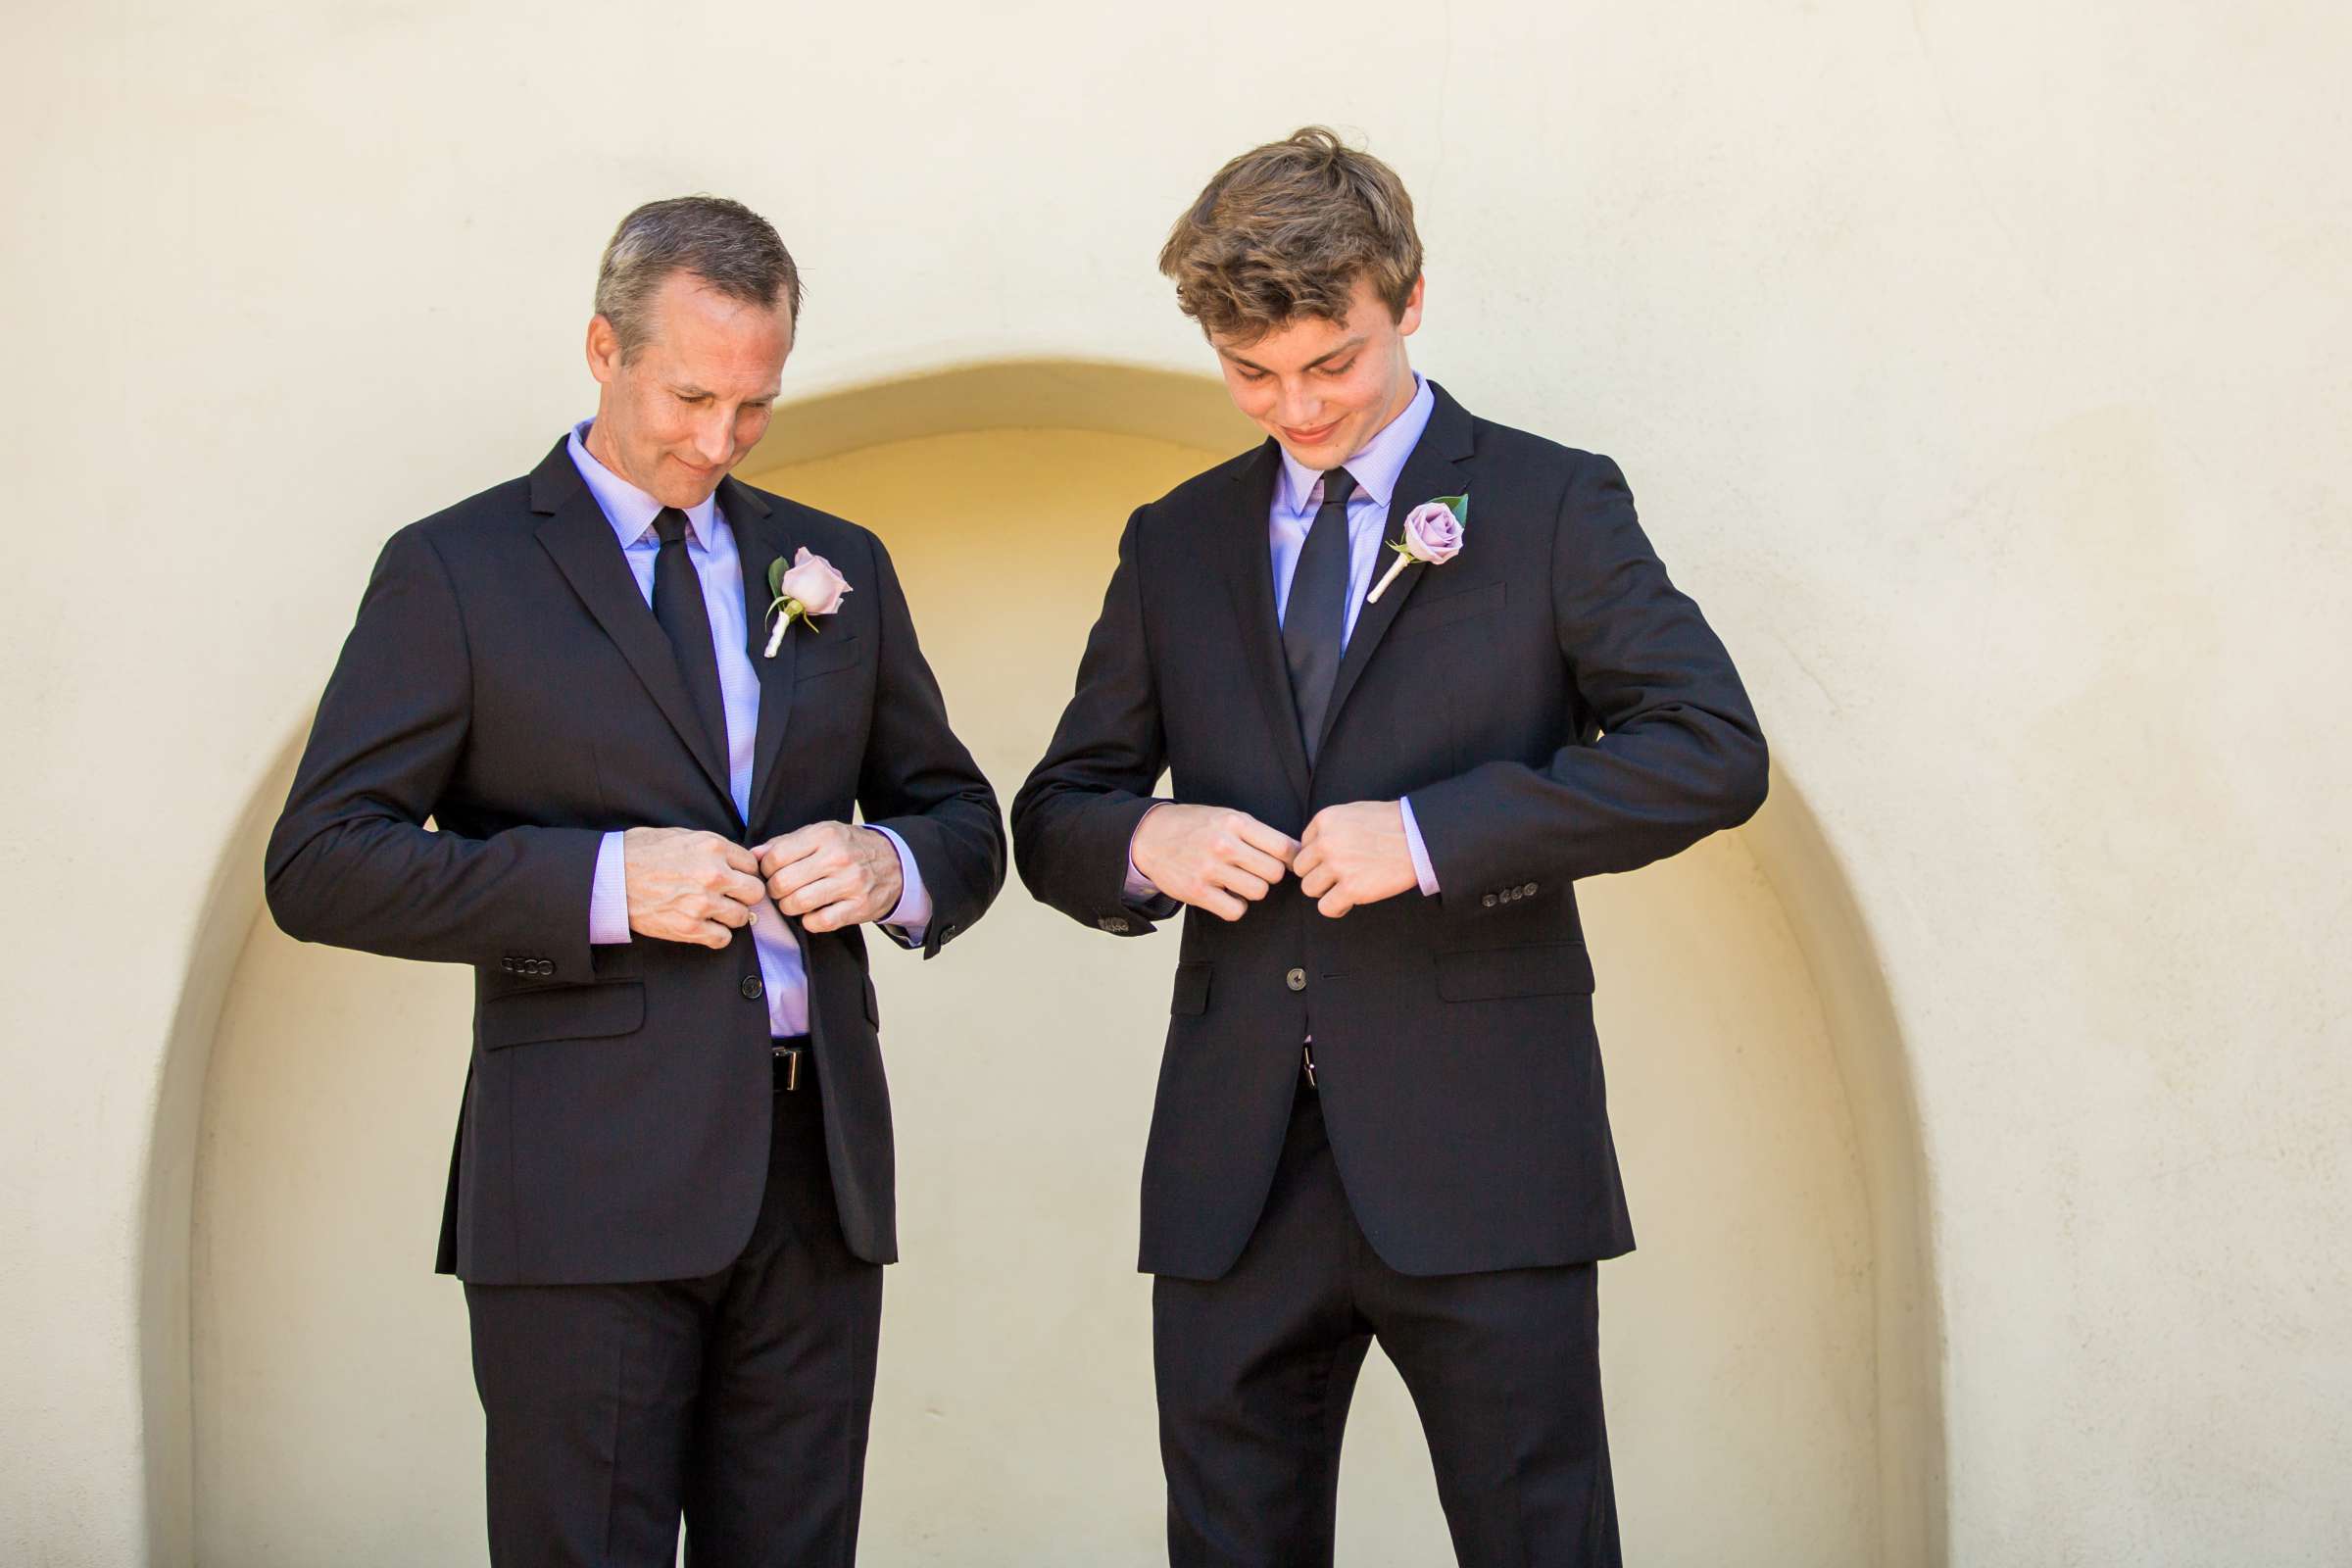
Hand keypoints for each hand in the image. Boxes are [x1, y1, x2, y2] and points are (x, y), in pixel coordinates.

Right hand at [623, 827, 766, 948]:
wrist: (610, 877)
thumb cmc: (641, 852)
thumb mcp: (681, 835)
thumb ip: (713, 847)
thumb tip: (736, 860)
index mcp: (713, 847)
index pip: (752, 865)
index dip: (744, 872)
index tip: (735, 877)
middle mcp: (713, 874)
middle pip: (755, 892)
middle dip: (746, 895)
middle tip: (732, 896)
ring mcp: (703, 903)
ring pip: (742, 917)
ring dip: (731, 916)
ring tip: (716, 911)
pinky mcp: (689, 927)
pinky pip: (723, 938)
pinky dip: (717, 935)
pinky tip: (707, 927)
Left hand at [758, 822, 902, 933]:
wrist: (895, 862)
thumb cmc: (850, 847)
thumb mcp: (821, 834)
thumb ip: (785, 843)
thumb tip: (752, 856)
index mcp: (824, 836)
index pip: (774, 858)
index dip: (765, 870)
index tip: (771, 873)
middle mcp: (837, 858)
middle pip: (782, 883)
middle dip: (775, 891)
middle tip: (781, 890)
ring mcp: (850, 883)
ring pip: (798, 904)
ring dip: (789, 907)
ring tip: (795, 901)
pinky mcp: (859, 907)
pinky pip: (820, 922)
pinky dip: (810, 921)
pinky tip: (813, 912)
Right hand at [1131, 804, 1298, 921]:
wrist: (1151, 836)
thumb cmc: (1195, 827)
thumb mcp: (1226, 816)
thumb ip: (1257, 833)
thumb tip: (1297, 853)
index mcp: (1235, 822)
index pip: (1283, 847)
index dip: (1291, 859)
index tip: (1287, 863)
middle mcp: (1223, 844)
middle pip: (1274, 872)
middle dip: (1269, 874)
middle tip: (1256, 871)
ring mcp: (1209, 869)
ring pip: (1259, 892)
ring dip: (1253, 890)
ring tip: (1239, 881)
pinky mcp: (1197, 891)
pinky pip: (1236, 910)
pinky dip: (1236, 906)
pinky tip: (1227, 895)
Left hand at [1294, 801, 1416, 917]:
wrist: (1421, 837)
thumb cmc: (1393, 824)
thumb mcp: (1355, 812)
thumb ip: (1331, 827)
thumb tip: (1313, 847)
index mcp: (1325, 819)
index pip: (1303, 845)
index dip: (1318, 856)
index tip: (1336, 858)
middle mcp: (1326, 842)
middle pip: (1301, 868)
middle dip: (1318, 874)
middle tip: (1339, 876)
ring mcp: (1337, 866)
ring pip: (1309, 888)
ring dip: (1325, 891)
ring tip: (1345, 887)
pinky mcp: (1352, 889)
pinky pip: (1326, 908)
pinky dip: (1336, 908)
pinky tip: (1349, 902)